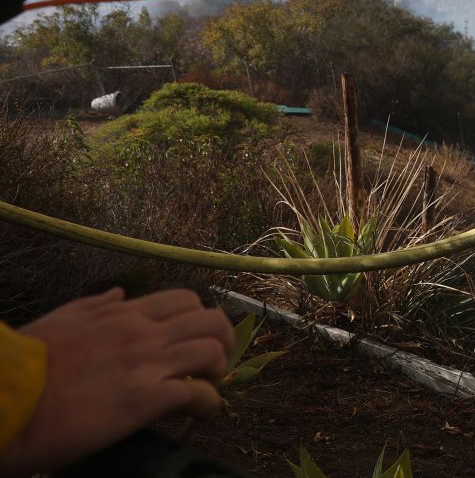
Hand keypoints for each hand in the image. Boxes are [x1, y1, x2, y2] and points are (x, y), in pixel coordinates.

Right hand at [0, 288, 233, 476]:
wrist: (4, 401)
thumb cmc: (25, 365)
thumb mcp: (61, 320)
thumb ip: (95, 305)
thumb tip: (120, 292)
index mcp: (122, 314)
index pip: (184, 300)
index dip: (200, 318)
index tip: (198, 337)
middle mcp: (142, 333)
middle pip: (209, 320)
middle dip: (223, 340)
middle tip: (216, 362)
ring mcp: (147, 364)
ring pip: (212, 352)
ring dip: (219, 371)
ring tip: (209, 387)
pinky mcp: (145, 400)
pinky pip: (198, 394)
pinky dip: (209, 404)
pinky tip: (204, 413)